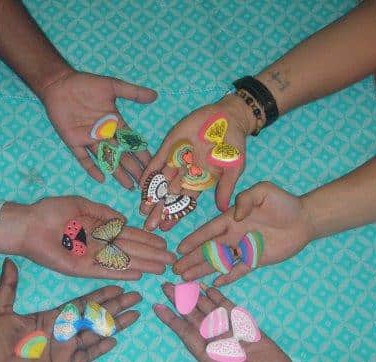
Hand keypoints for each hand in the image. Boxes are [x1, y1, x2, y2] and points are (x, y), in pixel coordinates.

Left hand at [0, 196, 175, 279]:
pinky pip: (104, 271)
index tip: (164, 242)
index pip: (128, 235)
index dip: (147, 239)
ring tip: (161, 268)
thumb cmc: (51, 211)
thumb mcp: (81, 204)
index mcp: (99, 229)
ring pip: (122, 261)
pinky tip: (137, 274)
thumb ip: (104, 212)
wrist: (28, 224)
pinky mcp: (80, 269)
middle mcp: (99, 245)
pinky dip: (120, 272)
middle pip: (131, 250)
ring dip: (143, 265)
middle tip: (171, 259)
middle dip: (151, 255)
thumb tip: (125, 219)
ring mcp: (91, 258)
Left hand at [0, 259, 141, 361]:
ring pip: (95, 334)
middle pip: (94, 316)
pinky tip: (114, 340)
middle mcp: (62, 331)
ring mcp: (64, 349)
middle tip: (136, 297)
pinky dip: (99, 348)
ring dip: (114, 324)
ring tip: (134, 315)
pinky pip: (85, 356)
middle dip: (115, 306)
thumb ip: (8, 287)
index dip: (99, 295)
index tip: (117, 286)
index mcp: (50, 317)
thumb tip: (10, 261)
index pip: (81, 303)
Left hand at [41, 70, 156, 188]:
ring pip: (106, 159)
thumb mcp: (112, 86)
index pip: (131, 142)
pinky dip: (92, 168)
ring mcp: (89, 139)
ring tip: (128, 185)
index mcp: (114, 122)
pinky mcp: (74, 142)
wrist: (59, 84)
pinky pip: (83, 158)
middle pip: (121, 154)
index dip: (141, 153)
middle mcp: (104, 134)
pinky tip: (101, 178)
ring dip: (117, 172)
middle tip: (143, 182)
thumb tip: (155, 95)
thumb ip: (133, 92)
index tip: (152, 164)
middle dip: (133, 168)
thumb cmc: (86, 84)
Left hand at [139, 93, 255, 230]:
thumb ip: (225, 187)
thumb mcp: (234, 168)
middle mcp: (186, 174)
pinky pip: (157, 162)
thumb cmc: (234, 145)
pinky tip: (141, 185)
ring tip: (142, 210)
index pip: (185, 202)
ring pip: (161, 182)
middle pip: (170, 196)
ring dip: (152, 196)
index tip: (165, 228)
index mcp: (200, 182)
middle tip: (149, 225)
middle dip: (160, 210)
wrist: (228, 118)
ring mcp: (176, 161)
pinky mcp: (170, 147)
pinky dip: (149, 173)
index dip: (175, 215)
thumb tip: (223, 210)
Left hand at [153, 283, 299, 361]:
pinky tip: (210, 289)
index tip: (156, 307)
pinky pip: (232, 311)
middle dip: (180, 303)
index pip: (185, 334)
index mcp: (208, 357)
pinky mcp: (249, 330)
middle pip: (194, 318)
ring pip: (211, 311)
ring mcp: (233, 335)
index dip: (171, 320)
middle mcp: (217, 343)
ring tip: (184, 283)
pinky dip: (221, 299)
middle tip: (165, 286)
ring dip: (197, 297)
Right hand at [173, 182, 313, 285]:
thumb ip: (246, 199)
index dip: (194, 240)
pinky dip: (227, 276)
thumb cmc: (283, 203)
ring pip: (218, 261)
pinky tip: (215, 282)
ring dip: (202, 269)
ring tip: (187, 278)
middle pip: (208, 249)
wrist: (305, 218)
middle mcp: (233, 235)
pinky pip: (238, 270)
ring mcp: (243, 249)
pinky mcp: (256, 259)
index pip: (209, 231)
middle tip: (176, 269)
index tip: (180, 248)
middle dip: (191, 259)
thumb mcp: (264, 191)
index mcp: (232, 218)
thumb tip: (236, 215)